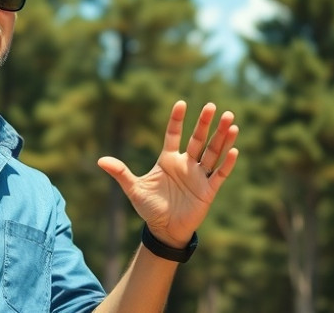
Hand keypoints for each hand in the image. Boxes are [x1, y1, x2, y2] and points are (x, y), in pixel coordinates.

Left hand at [97, 101, 238, 247]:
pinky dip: (226, 163)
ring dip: (221, 138)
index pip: (173, 135)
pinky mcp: (208, 190)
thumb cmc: (149, 208)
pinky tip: (233, 149)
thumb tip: (100, 160)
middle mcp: (185, 164)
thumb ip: (121, 173)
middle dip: (205, 123)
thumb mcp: (134, 189)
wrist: (164, 230)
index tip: (181, 103)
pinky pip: (219, 174)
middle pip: (198, 139)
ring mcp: (198, 176)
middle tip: (212, 106)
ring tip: (229, 120)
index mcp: (168, 160)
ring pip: (212, 152)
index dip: (176, 120)